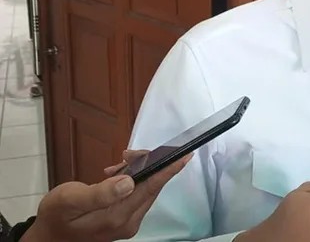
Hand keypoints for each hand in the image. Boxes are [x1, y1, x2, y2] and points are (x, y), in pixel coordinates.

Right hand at [21, 150, 191, 241]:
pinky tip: (116, 174)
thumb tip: (128, 180)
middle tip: (130, 152)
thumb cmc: (56, 217)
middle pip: (151, 187)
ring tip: (118, 163)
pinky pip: (136, 195)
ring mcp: (127, 223)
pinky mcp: (123, 220)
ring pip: (144, 189)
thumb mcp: (70, 200)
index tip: (185, 155)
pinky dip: (131, 180)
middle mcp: (129, 222)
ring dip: (137, 172)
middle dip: (148, 164)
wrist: (47, 238)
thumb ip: (100, 192)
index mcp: (117, 217)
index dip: (169, 170)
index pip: (151, 188)